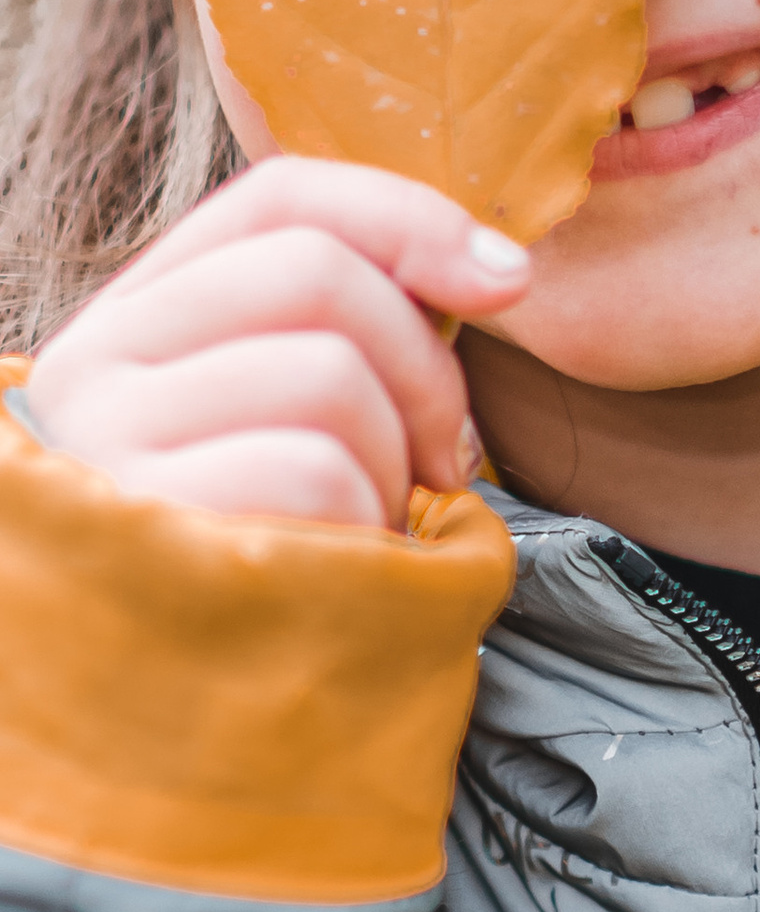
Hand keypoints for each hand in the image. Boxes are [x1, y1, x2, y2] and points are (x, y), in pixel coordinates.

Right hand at [18, 159, 530, 530]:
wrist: (164, 713)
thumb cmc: (262, 550)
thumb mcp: (290, 419)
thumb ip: (359, 327)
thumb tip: (505, 268)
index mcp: (137, 314)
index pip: (281, 198)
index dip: (410, 219)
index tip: (509, 280)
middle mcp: (97, 361)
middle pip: (319, 275)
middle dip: (425, 370)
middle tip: (439, 463)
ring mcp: (108, 445)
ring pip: (329, 376)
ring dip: (392, 465)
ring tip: (366, 525)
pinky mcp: (146, 532)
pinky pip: (315, 476)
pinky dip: (363, 526)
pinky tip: (335, 569)